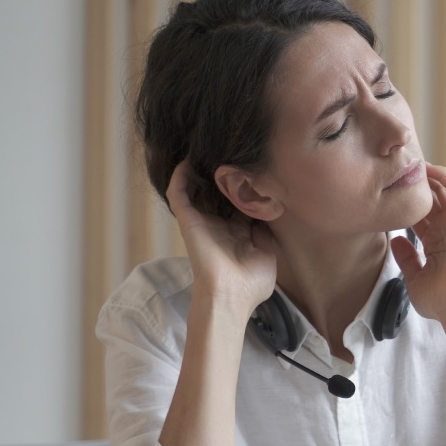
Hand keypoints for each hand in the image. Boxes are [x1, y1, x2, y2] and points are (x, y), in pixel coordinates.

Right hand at [165, 161, 276, 316]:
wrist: (231, 295)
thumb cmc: (250, 282)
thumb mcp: (267, 253)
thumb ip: (264, 231)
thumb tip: (267, 211)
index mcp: (238, 234)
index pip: (239, 204)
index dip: (246, 188)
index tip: (256, 171)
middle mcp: (219, 225)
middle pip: (218, 194)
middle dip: (224, 176)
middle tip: (233, 155)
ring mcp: (202, 222)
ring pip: (197, 190)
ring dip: (201, 172)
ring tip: (208, 151)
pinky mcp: (188, 221)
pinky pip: (178, 193)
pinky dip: (181, 177)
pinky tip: (188, 161)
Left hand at [390, 163, 445, 323]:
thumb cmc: (437, 299)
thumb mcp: (413, 276)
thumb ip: (406, 257)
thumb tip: (395, 239)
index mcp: (436, 244)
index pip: (420, 216)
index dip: (405, 202)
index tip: (387, 190)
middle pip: (431, 200)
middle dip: (415, 185)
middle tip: (397, 168)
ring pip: (444, 191)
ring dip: (430, 176)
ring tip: (411, 161)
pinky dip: (444, 177)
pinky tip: (429, 167)